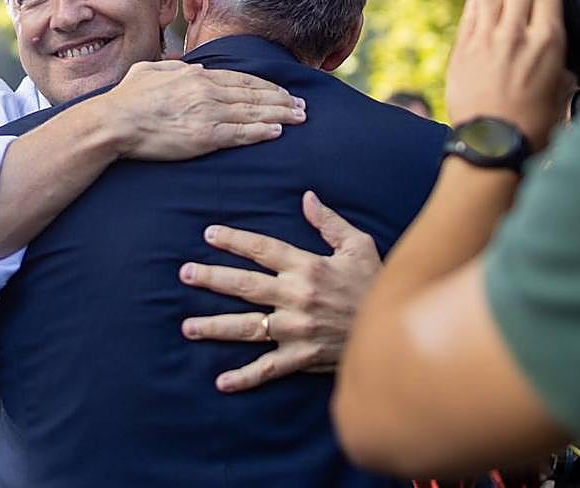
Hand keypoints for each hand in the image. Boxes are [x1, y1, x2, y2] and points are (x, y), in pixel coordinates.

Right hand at [102, 61, 305, 160]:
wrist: (114, 121)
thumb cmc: (127, 99)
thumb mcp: (150, 71)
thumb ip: (173, 67)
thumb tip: (191, 68)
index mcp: (196, 76)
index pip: (240, 79)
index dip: (265, 85)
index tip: (281, 90)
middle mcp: (207, 91)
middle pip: (254, 94)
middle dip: (281, 99)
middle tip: (302, 104)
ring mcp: (209, 113)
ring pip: (253, 112)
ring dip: (280, 114)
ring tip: (299, 117)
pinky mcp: (206, 136)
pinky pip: (241, 133)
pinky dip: (262, 131)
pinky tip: (278, 132)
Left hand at [179, 191, 380, 392]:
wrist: (394, 332)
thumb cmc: (376, 285)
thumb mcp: (359, 246)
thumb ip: (329, 222)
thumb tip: (307, 197)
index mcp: (308, 266)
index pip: (262, 249)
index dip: (234, 240)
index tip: (209, 235)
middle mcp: (297, 297)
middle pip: (245, 286)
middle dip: (211, 279)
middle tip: (185, 274)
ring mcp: (297, 329)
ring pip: (247, 327)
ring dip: (215, 327)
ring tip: (188, 326)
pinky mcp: (303, 357)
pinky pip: (269, 368)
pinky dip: (245, 377)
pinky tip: (222, 382)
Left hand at [446, 0, 572, 148]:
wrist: (491, 144)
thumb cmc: (532, 128)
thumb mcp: (560, 97)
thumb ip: (560, 74)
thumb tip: (561, 69)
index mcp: (548, 45)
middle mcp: (517, 36)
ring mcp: (487, 40)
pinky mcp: (463, 50)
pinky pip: (469, 16)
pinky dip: (474, 0)